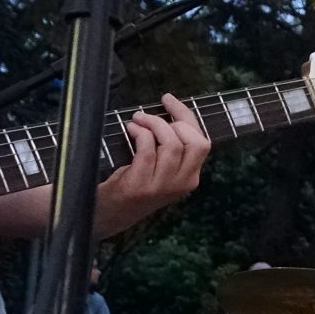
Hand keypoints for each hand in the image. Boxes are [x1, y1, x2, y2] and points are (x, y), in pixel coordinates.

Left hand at [96, 94, 211, 231]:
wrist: (112, 212)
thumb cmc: (136, 183)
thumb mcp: (163, 170)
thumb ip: (173, 149)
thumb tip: (170, 114)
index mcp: (191, 177)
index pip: (202, 142)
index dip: (186, 116)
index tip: (168, 101)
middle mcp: (182, 183)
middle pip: (194, 142)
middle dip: (173, 120)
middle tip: (149, 116)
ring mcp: (163, 186)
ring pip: (172, 144)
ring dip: (153, 124)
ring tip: (137, 121)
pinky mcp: (142, 185)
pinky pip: (148, 150)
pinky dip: (140, 134)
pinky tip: (131, 130)